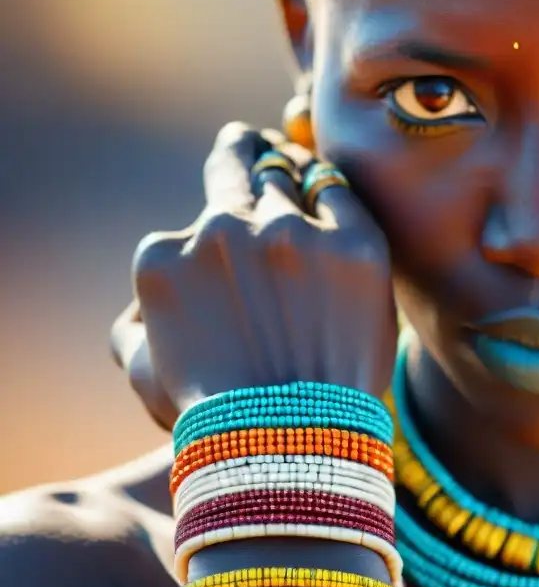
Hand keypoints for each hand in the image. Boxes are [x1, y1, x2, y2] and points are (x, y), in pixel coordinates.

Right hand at [111, 122, 397, 425]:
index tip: (229, 218)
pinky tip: (331, 192)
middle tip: (248, 143)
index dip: (213, 219)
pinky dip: (332, 190)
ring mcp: (293, 233)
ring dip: (288, 166)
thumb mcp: (145, 375)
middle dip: (240, 150)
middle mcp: (224, 231)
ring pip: (288, 173)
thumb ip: (135, 327)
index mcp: (167, 257)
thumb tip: (147, 307)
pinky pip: (341, 192)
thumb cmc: (217, 417)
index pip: (191, 224)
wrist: (292, 444)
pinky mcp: (354, 244)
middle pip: (234, 164)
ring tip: (297, 165)